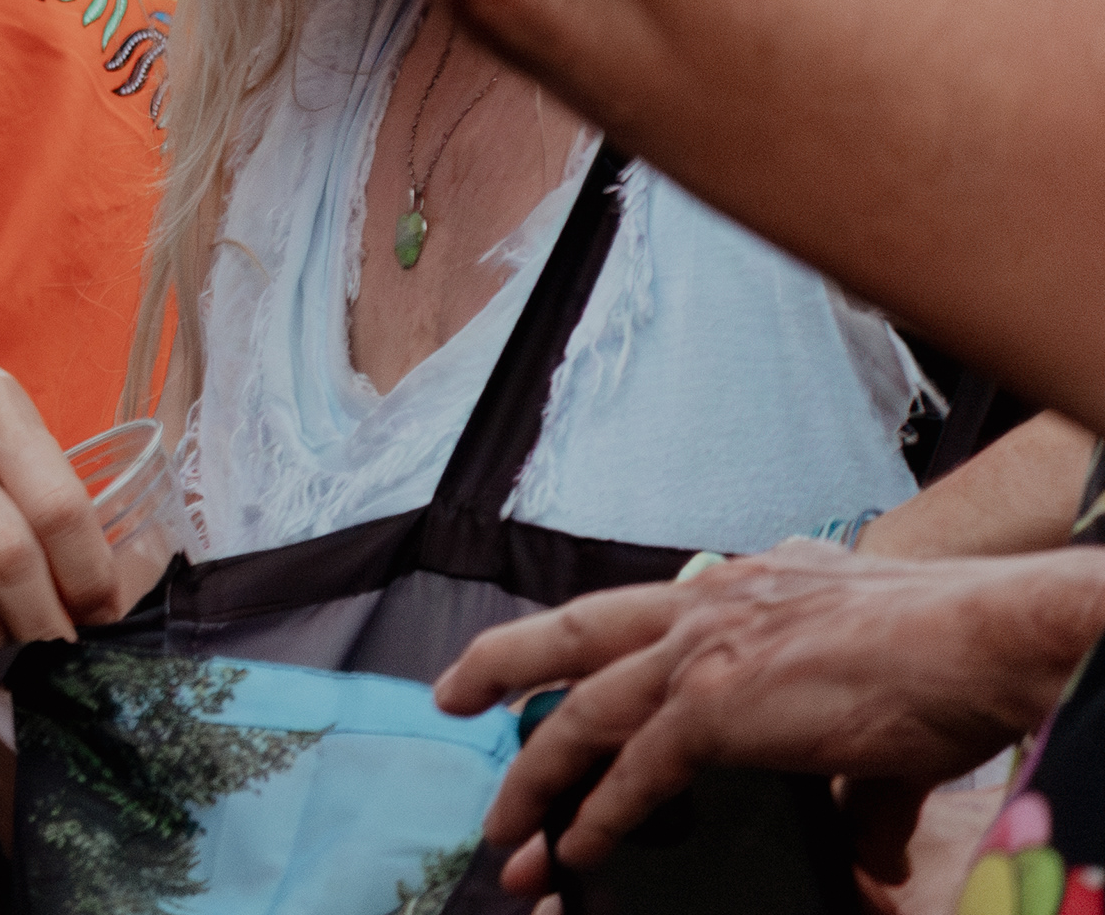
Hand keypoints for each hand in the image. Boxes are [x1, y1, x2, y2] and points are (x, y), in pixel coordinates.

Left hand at [433, 543, 1104, 897]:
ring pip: (585, 713)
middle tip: (448, 696)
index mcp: (742, 589)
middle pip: (575, 633)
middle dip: (502, 665)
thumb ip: (859, 780)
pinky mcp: (721, 706)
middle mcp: (710, 606)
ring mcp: (708, 652)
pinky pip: (637, 772)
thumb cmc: (956, 652)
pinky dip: (600, 814)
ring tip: (504, 826)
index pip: (635, 613)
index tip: (531, 660)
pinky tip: (575, 849)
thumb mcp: (882, 701)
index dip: (576, 641)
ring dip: (538, 777)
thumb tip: (872, 850)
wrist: (991, 635)